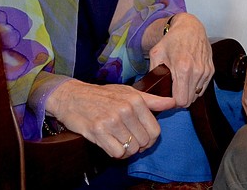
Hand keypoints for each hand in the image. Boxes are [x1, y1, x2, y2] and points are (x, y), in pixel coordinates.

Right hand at [47, 79, 175, 158]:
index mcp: (136, 100)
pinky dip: (115, 153)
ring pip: (131, 149)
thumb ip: (152, 100)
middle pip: (144, 142)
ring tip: (119, 141)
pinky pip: (117, 153)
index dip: (150, 139)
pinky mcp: (98, 131)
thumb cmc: (102, 95)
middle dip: (138, 145)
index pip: (155, 131)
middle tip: (128, 139)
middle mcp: (125, 110)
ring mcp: (112, 121)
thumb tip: (173, 102)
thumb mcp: (129, 92)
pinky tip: (110, 144)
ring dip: (126, 150)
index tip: (142, 137)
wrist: (72, 97)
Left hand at [148, 13, 213, 106]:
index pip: (181, 101)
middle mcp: (197, 71)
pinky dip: (195, 87)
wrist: (190, 27)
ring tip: (180, 84)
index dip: (173, 102)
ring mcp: (205, 71)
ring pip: (196, 96)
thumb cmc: (173, 39)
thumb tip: (150, 87)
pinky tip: (188, 79)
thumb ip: (153, 72)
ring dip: (188, 93)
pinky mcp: (211, 70)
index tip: (168, 97)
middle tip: (172, 92)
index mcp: (182, 68)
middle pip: (189, 101)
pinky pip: (202, 88)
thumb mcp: (156, 53)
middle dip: (180, 99)